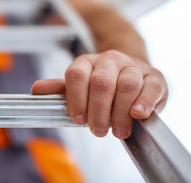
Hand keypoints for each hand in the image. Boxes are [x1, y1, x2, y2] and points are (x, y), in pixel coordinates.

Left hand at [31, 50, 167, 138]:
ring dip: (120, 111)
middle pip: (101, 82)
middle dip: (97, 110)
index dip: (75, 99)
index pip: (76, 75)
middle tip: (97, 131)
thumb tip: (36, 89)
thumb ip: (59, 89)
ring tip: (118, 131)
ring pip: (127, 84)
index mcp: (86, 61)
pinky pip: (150, 86)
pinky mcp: (154, 77)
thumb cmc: (102, 82)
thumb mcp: (78, 84)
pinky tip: (138, 114)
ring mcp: (133, 66)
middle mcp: (109, 60)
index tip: (77, 119)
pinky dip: (144, 102)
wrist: (131, 70)